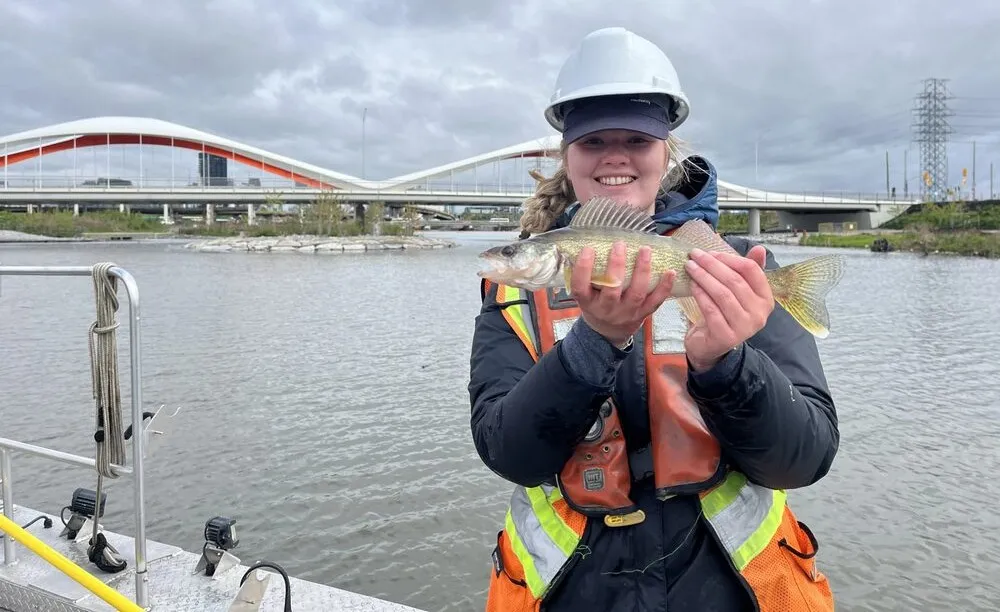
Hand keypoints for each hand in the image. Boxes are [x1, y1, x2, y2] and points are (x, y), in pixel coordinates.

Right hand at [570, 242, 675, 346]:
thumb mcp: (585, 292)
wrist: (608, 330)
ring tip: (645, 250)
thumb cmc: (596, 302)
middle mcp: (606, 309)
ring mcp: (626, 313)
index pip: (580, 287)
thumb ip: (585, 273)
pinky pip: (655, 301)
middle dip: (616, 265)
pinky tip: (670, 272)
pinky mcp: (643, 314)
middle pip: (612, 289)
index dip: (583, 268)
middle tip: (619, 245)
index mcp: (588, 302)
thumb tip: (586, 242)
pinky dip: (664, 287)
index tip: (588, 249)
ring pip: (636, 293)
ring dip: (642, 270)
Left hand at [683, 245, 772, 370]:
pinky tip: (691, 285)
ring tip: (690, 267)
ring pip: (723, 294)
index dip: (730, 258)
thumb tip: (759, 248)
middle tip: (695, 255)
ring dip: (704, 277)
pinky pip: (711, 310)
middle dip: (712, 265)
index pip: (751, 270)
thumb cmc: (724, 313)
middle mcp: (760, 315)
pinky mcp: (726, 337)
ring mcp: (745, 328)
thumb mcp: (737, 292)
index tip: (710, 252)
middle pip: (735, 281)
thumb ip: (747, 271)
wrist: (710, 346)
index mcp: (766, 299)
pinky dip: (700, 295)